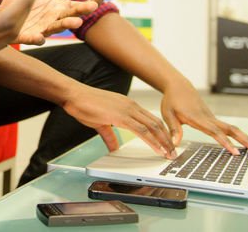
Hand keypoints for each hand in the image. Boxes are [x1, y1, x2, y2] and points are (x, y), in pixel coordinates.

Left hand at [0, 0, 105, 45]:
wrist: (1, 18)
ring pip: (55, 28)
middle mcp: (53, 19)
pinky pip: (33, 38)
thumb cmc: (21, 4)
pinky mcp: (27, 35)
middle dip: (81, 12)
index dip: (91, 1)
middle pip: (70, 16)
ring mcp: (41, 28)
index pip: (78, 5)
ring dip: (65, 26)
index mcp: (57, 8)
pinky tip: (40, 36)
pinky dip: (37, 38)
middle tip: (92, 7)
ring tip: (76, 23)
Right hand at [60, 84, 176, 157]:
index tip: (167, 144)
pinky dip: (152, 140)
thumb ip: (110, 136)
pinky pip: (141, 130)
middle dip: (167, 139)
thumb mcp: (100, 123)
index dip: (162, 133)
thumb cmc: (84, 105)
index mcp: (128, 106)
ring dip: (163, 141)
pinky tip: (157, 149)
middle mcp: (131, 106)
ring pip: (152, 126)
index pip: (151, 120)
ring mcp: (127, 109)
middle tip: (173, 152)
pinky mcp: (121, 115)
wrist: (74, 95)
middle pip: (156, 123)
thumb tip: (114, 147)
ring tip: (169, 153)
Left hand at [159, 86, 247, 154]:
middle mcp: (208, 118)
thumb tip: (175, 143)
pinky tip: (247, 145)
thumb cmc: (172, 100)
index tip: (236, 152)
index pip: (215, 131)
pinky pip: (229, 129)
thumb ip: (173, 129)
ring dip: (247, 139)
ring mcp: (212, 118)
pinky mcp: (213, 119)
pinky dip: (239, 137)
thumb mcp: (167, 114)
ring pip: (233, 129)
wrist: (179, 86)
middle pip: (231, 130)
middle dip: (246, 141)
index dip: (226, 142)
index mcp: (197, 118)